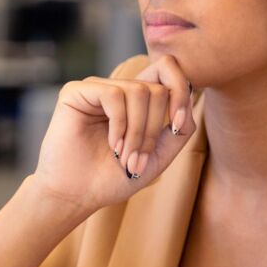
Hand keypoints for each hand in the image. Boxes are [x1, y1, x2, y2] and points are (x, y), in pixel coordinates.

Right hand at [33, 55, 196, 213]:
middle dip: (153, 129)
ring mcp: (97, 89)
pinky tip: (112, 144)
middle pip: (157, 88)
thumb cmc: (113, 179)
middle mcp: (118, 89)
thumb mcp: (157, 157)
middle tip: (137, 159)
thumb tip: (189, 103)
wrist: (77, 196)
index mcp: (137, 101)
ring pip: (139, 92)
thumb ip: (178, 132)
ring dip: (137, 132)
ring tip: (123, 157)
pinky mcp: (76, 92)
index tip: (176, 125)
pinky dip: (119, 124)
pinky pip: (113, 95)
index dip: (180, 92)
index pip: (168, 70)